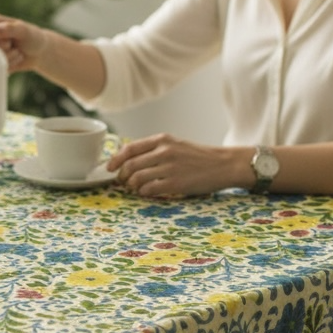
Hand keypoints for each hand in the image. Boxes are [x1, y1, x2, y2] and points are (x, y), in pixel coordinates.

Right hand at [0, 13, 48, 72]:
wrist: (39, 52)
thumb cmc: (32, 37)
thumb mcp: (23, 30)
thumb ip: (8, 29)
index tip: (8, 40)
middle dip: (3, 49)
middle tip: (12, 44)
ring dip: (8, 58)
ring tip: (16, 51)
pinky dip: (9, 65)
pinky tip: (15, 58)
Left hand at [108, 133, 234, 197]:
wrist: (223, 165)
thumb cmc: (198, 156)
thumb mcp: (175, 144)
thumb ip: (154, 149)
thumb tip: (128, 160)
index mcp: (162, 140)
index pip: (130, 148)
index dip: (115, 159)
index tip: (109, 168)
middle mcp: (164, 151)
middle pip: (130, 165)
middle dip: (122, 176)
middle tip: (123, 182)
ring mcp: (170, 168)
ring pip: (137, 178)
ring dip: (132, 186)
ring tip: (136, 188)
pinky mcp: (176, 183)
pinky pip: (149, 189)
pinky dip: (144, 193)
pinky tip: (147, 192)